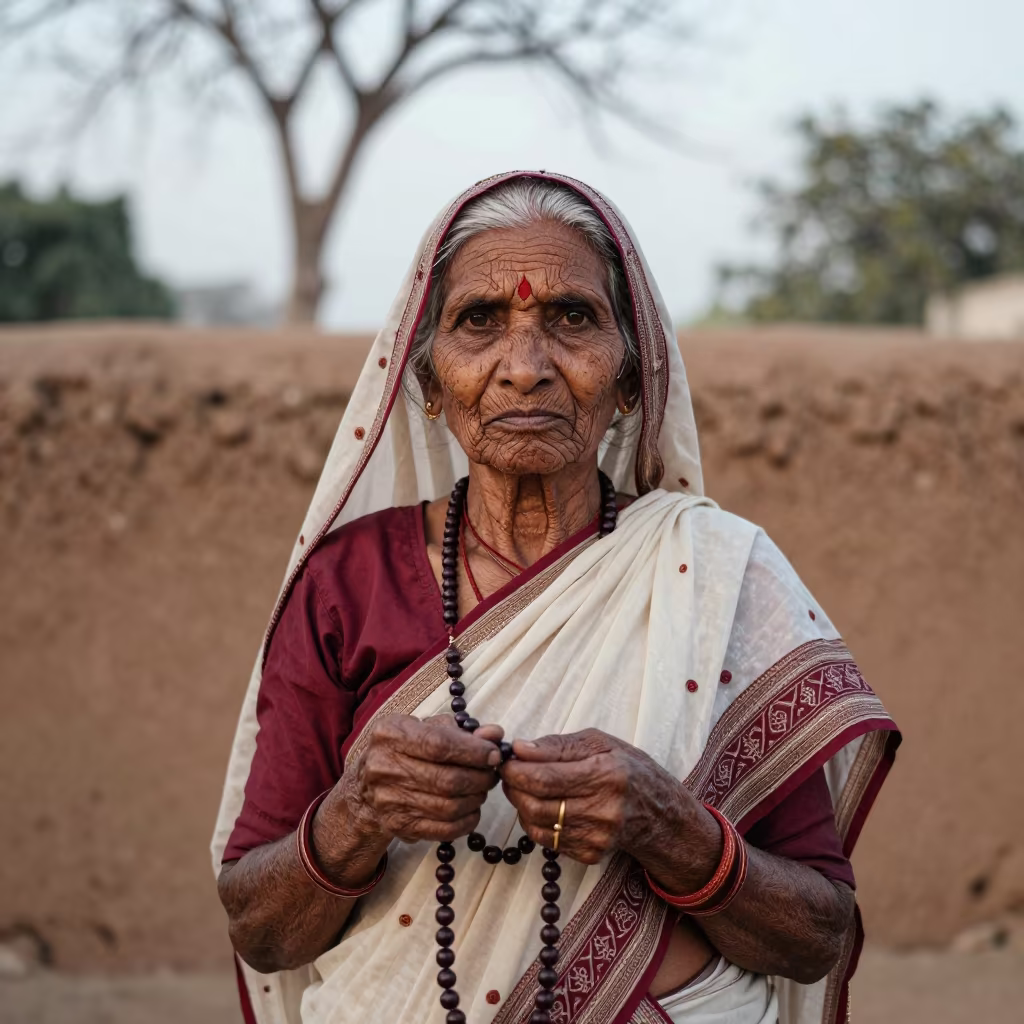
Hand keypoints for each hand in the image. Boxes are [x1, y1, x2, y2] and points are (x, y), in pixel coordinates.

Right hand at [332, 714, 504, 846]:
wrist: (365, 787)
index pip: (439, 744)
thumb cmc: (403, 750)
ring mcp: (389, 800)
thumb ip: (462, 730)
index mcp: (391, 735)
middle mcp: (385, 767)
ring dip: (476, 799)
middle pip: (447, 779)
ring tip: (482, 789)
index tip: (494, 754)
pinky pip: (444, 829)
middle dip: (480, 778)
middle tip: (492, 774)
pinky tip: (472, 809)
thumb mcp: (425, 729)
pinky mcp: (399, 825)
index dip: (473, 751)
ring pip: (449, 806)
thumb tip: (495, 735)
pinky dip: (467, 821)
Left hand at [501, 729, 700, 866]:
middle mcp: (602, 810)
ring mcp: (596, 837)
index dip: (515, 769)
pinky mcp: (590, 854)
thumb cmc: (627, 768)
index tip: (506, 760)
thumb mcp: (600, 743)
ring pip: (536, 824)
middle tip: (510, 773)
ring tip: (526, 788)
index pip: (543, 777)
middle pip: (535, 804)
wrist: (659, 812)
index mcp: (606, 774)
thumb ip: (557, 745)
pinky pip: (547, 840)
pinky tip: (544, 807)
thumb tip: (520, 748)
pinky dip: (536, 822)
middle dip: (512, 787)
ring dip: (520, 804)